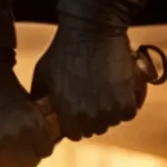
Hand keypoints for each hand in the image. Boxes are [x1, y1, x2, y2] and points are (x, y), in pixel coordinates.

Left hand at [32, 0, 150, 139]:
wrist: (91, 31)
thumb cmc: (64, 50)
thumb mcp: (43, 75)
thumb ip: (39, 98)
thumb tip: (37, 114)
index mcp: (67, 114)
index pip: (74, 135)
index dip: (76, 123)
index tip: (78, 111)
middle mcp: (89, 116)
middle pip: (95, 130)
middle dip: (93, 118)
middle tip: (93, 98)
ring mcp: (110, 110)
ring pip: (113, 121)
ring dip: (110, 111)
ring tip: (105, 92)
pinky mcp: (127, 100)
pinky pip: (129, 113)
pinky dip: (126, 104)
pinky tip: (118, 90)